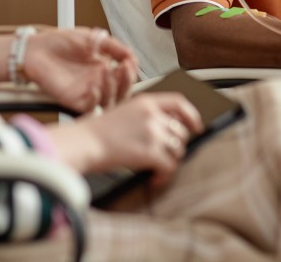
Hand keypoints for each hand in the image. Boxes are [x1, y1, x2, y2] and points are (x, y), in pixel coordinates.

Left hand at [23, 28, 138, 112]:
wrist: (34, 49)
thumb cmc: (58, 42)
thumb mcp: (91, 37)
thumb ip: (112, 45)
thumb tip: (132, 54)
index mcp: (102, 68)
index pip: (125, 76)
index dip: (131, 69)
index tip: (130, 60)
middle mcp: (96, 82)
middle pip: (121, 91)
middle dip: (127, 80)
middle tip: (125, 67)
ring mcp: (86, 92)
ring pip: (108, 101)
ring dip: (113, 87)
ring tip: (109, 70)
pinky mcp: (73, 100)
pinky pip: (89, 107)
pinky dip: (95, 99)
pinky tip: (95, 86)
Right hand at [47, 92, 202, 186]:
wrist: (84, 142)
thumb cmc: (97, 131)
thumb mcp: (124, 112)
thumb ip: (146, 116)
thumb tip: (167, 131)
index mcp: (145, 101)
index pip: (179, 102)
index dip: (192, 115)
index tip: (197, 126)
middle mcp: (152, 114)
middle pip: (181, 131)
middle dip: (176, 146)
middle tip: (166, 154)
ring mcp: (153, 132)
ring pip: (178, 150)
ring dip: (170, 161)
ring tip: (158, 169)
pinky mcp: (151, 152)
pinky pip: (170, 167)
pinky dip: (164, 177)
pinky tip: (154, 179)